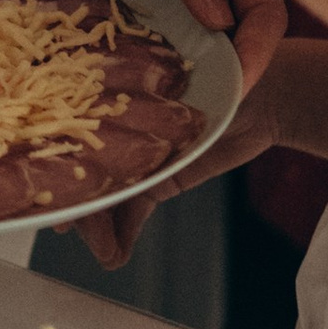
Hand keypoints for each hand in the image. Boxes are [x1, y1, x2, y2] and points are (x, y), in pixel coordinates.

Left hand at [38, 0, 286, 89]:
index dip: (256, 50)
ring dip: (171, 66)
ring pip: (179, 35)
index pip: (262, 10)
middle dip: (217, 71)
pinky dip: (126, 47)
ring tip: (154, 103)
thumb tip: (217, 17)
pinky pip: (130, 21)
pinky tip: (113, 72)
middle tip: (196, 107)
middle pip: (225, 34)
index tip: (238, 84)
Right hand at [65, 61, 292, 269]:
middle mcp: (117, 122)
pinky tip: (117, 251)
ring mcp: (137, 152)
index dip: (59, 160)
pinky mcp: (159, 176)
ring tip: (107, 253)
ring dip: (99, 226)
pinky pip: (132, 206)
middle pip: (84, 166)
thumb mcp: (183, 88)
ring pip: (105, 193)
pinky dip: (123, 230)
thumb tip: (107, 137)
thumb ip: (147, 107)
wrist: (270, 96)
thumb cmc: (227, 75)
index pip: (75, 128)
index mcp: (113, 89)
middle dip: (79, 204)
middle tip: (81, 235)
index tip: (57, 192)